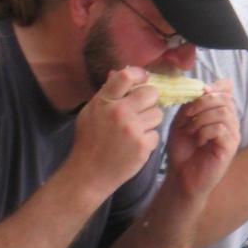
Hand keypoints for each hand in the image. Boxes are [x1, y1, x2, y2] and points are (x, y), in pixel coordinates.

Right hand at [68, 67, 163, 197]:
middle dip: (149, 100)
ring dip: (150, 121)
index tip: (143, 79)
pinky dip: (148, 140)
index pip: (126, 76)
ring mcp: (133, 129)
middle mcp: (119, 112)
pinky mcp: (143, 145)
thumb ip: (107, 94)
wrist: (89, 173)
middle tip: (141, 110)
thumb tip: (120, 74)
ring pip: (158, 113)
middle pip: (151, 93)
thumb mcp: (91, 113)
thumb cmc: (89, 142)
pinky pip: (156, 133)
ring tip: (135, 130)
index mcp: (104, 102)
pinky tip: (135, 146)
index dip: (139, 74)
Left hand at [164, 79, 240, 198]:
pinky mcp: (230, 147)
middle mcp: (230, 121)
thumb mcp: (182, 121)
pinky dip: (204, 132)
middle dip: (202, 103)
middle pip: (225, 98)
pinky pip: (220, 129)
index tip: (199, 92)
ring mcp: (232, 134)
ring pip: (223, 112)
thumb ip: (192, 104)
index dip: (215, 86)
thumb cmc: (182, 150)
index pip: (227, 89)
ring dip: (201, 119)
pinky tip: (198, 141)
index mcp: (220, 112)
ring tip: (191, 131)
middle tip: (187, 117)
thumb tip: (203, 88)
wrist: (181, 176)